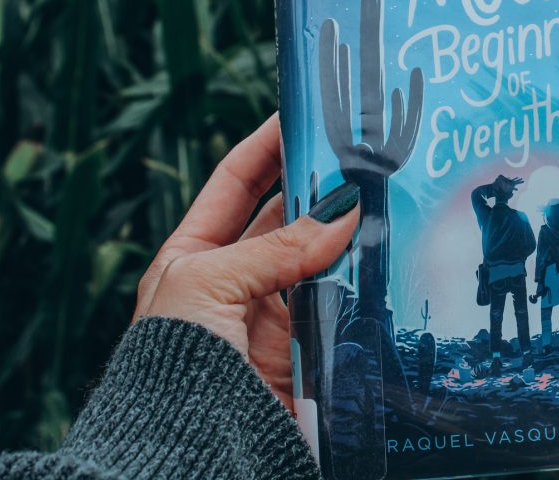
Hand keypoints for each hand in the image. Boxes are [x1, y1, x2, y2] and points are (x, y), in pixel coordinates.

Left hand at [133, 114, 358, 410]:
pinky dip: (363, 281)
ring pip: (322, 257)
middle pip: (287, 216)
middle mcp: (236, 280)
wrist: (189, 452)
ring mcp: (274, 315)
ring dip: (349, 232)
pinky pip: (342, 303)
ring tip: (386, 198)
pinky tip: (387, 256)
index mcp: (195, 255)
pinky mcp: (307, 351)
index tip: (303, 112)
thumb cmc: (172, 361)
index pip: (235, 182)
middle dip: (321, 187)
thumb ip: (279, 247)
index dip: (266, 145)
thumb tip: (345, 211)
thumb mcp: (208, 282)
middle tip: (364, 158)